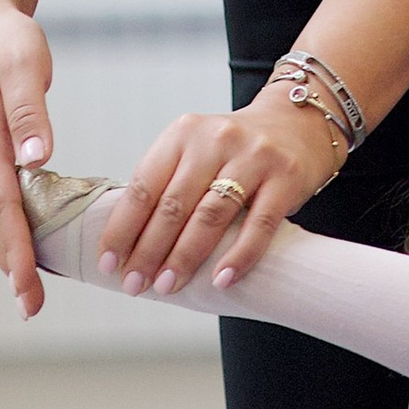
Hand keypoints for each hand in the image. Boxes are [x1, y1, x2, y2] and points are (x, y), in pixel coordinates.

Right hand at [0, 6, 56, 318]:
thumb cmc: (6, 41)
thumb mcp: (23, 64)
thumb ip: (29, 112)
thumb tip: (37, 158)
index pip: (0, 207)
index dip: (15, 250)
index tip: (28, 285)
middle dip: (10, 267)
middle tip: (30, 307)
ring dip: (5, 255)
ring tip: (27, 292)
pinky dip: (4, 232)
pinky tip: (22, 249)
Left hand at [92, 85, 345, 300]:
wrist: (301, 123)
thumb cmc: (235, 151)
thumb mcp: (196, 152)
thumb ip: (167, 185)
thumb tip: (127, 245)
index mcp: (183, 133)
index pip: (144, 186)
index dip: (122, 228)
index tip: (108, 263)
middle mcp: (216, 139)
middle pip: (174, 204)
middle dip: (149, 250)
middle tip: (134, 283)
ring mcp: (254, 157)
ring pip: (211, 215)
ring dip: (185, 256)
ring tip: (167, 286)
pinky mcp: (286, 177)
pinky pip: (259, 224)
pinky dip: (239, 255)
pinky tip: (222, 279)